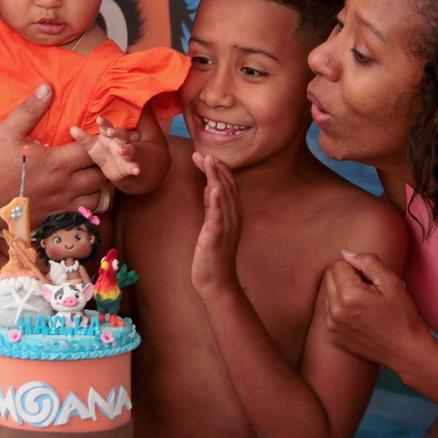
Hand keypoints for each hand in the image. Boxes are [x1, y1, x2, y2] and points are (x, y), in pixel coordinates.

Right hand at [0, 84, 105, 225]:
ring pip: (96, 197)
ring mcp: (60, 206)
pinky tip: (78, 193)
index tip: (92, 135)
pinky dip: (87, 204)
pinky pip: (83, 214)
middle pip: (100, 175)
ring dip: (97, 185)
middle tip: (95, 154)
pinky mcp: (53, 220)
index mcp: (57, 163)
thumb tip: (47, 87)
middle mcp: (64, 186)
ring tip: (89, 173)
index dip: (96, 142)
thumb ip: (29, 110)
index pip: (92, 150)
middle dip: (101, 163)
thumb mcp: (6, 132)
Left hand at [71, 117, 142, 183]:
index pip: (107, 127)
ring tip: (121, 150)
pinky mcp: (129, 167)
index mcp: (109, 136)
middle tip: (110, 131)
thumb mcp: (92, 146)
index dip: (104, 123)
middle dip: (117, 132)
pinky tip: (136, 170)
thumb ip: (83, 138)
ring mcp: (126, 154)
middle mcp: (119, 142)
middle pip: (121, 134)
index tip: (99, 120)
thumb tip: (72, 128)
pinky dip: (135, 168)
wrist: (115, 169)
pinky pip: (133, 166)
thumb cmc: (103, 152)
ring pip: (129, 149)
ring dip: (126, 149)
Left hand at [190, 152, 242, 298]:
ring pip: (223, 197)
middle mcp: (234, 218)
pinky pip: (218, 217)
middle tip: (203, 153)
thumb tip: (209, 189)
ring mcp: (227, 228)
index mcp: (233, 215)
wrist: (216, 284)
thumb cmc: (213, 257)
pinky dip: (215, 202)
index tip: (205, 155)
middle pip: (227, 187)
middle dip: (216, 168)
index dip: (218, 169)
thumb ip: (212, 208)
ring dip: (216, 178)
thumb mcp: (213, 227)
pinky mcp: (216, 238)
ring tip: (208, 161)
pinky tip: (211, 188)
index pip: (229, 186)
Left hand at [324, 250, 429, 368]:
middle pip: (329, 278)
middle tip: (367, 289)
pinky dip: (340, 308)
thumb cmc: (402, 316)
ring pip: (328, 294)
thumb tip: (346, 254)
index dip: (354, 267)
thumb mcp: (391, 282)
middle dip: (345, 277)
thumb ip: (368, 262)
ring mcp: (332, 326)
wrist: (405, 351)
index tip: (369, 278)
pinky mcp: (333, 336)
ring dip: (341, 292)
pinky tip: (359, 316)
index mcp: (348, 296)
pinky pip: (329, 312)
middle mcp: (335, 311)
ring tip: (363, 303)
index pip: (337, 265)